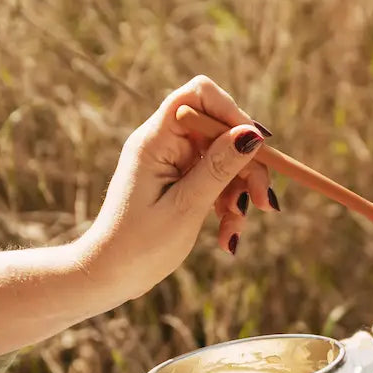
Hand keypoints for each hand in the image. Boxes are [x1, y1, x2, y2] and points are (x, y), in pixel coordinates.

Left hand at [72, 75, 277, 305]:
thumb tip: (252, 133)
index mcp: (155, 141)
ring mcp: (172, 162)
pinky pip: (216, 180)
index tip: (257, 148)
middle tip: (263, 205)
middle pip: (222, 131)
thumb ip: (219, 168)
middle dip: (248, 167)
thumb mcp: (186, 207)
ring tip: (234, 232)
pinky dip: (227, 206)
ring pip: (225, 159)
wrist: (108, 277)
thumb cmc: (138, 246)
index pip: (199, 95)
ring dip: (239, 194)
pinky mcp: (180, 181)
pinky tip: (227, 235)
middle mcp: (163, 143)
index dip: (233, 113)